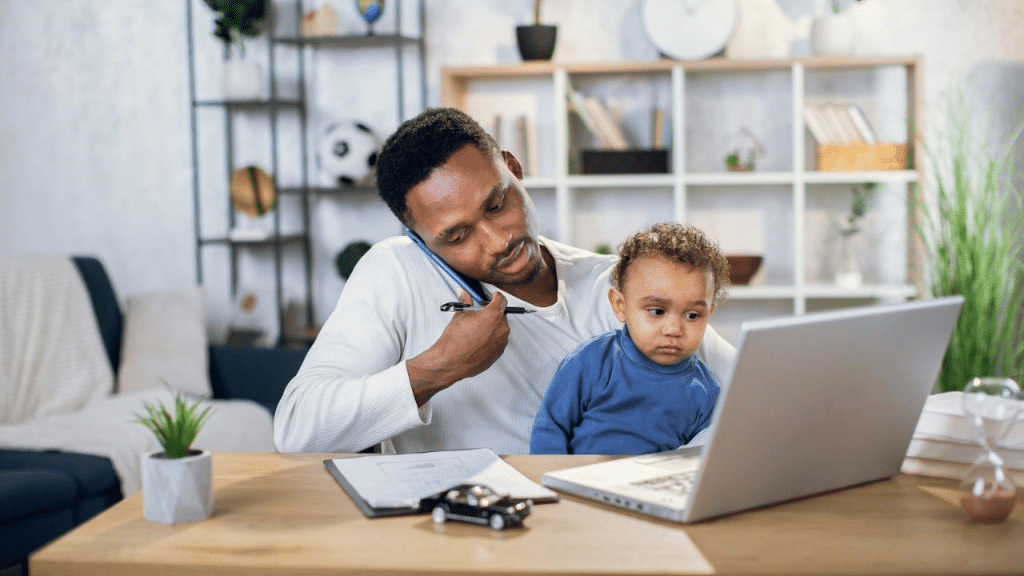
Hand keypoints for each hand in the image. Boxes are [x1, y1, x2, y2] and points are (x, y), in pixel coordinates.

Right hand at [407, 291, 510, 405]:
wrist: (451, 361)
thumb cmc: (455, 340)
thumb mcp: (459, 315)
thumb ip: (465, 301)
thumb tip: (463, 293)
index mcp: (493, 315)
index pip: (501, 299)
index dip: (495, 297)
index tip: (492, 297)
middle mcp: (501, 328)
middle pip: (501, 315)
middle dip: (491, 314)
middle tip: (480, 315)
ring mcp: (501, 342)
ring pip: (500, 329)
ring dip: (492, 327)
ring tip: (476, 330)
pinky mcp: (498, 353)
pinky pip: (498, 341)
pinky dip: (491, 339)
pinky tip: (478, 341)